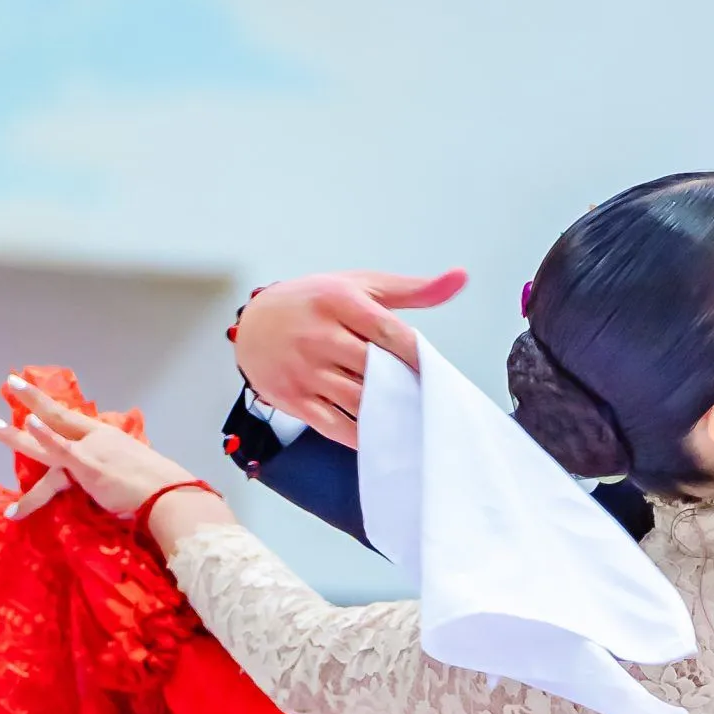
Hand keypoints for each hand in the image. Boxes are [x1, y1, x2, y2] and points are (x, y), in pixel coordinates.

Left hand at [0, 376, 198, 517]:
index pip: (75, 423)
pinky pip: (60, 450)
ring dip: (17, 433)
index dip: (53, 411)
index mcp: (109, 438)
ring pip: (47, 437)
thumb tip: (112, 481)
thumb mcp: (136, 470)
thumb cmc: (161, 488)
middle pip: (58, 417)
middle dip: (33, 400)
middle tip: (11, 384)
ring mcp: (90, 451)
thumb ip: (117, 470)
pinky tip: (27, 424)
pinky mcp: (86, 465)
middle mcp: (97, 439)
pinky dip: (44, 435)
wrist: (170, 495)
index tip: (35, 402)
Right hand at [234, 269, 454, 448]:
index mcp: (338, 302)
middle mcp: (318, 335)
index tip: (435, 370)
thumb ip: (411, 290)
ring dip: (388, 412)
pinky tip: (382, 435)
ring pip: (358, 400)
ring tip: (412, 417)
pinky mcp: (293, 398)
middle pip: (374, 369)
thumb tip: (460, 278)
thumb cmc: (315, 302)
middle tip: (428, 398)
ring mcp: (303, 370)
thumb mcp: (360, 286)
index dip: (416, 355)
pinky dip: (362, 435)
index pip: (388, 332)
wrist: (253, 324)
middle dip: (404, 385)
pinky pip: (335, 425)